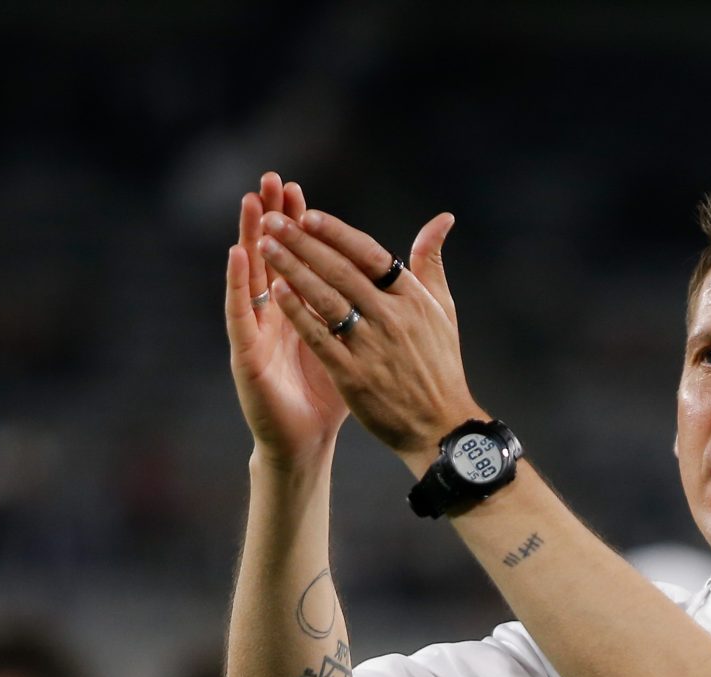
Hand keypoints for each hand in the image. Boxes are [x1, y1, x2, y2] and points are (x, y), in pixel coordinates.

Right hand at [226, 173, 351, 470]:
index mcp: (301, 309)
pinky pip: (240, 313)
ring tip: (250, 203)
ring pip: (251, 276)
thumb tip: (389, 282)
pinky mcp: (245, 353)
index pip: (297, 257)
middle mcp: (274, 314)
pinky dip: (237, 283)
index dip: (296, 225)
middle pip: (271, 256)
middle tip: (270, 179)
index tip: (299, 190)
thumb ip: (365, 311)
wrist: (307, 441)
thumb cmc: (331, 395)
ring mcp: (257, 331)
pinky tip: (236, 255)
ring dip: (249, 237)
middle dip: (271, 218)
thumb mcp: (355, 347)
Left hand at [255, 202, 474, 462]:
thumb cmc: (441, 367)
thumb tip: (441, 219)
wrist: (441, 428)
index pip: (370, 255)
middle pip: (341, 270)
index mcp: (413, 298)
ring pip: (326, 298)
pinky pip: (320, 336)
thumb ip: (432, 263)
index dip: (336, 233)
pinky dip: (298, 312)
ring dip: (292, 269)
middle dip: (303, 243)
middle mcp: (393, 317)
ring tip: (265, 247)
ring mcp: (373, 347)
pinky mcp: (354, 375)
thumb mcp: (444, 310)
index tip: (307, 215)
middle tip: (272, 221)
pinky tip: (276, 292)